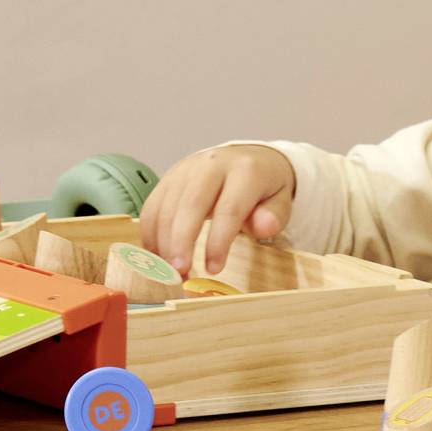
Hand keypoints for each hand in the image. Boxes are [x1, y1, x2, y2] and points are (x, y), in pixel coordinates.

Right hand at [140, 144, 298, 277]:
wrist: (249, 158)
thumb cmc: (264, 187)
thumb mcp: (281, 200)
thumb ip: (274, 215)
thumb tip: (264, 227)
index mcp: (245, 171)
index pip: (228, 209)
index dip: (218, 242)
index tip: (214, 269)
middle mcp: (212, 165)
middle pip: (190, 204)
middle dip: (181, 241)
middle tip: (179, 272)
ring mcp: (186, 169)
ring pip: (166, 206)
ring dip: (164, 242)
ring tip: (170, 271)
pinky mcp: (169, 178)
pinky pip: (152, 206)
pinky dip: (150, 234)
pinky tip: (157, 256)